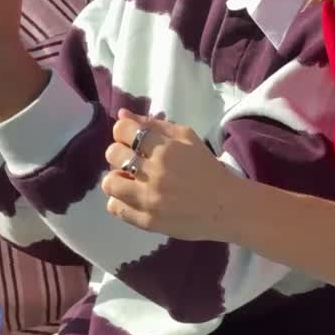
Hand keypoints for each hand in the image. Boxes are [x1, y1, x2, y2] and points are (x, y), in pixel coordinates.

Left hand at [102, 110, 238, 241]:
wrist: (225, 207)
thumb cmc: (207, 169)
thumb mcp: (187, 139)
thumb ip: (155, 125)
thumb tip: (122, 113)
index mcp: (166, 148)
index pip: (123, 130)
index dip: (124, 133)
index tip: (133, 140)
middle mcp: (154, 172)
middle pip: (112, 154)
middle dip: (121, 155)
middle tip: (135, 162)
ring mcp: (148, 199)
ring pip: (109, 182)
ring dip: (119, 179)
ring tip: (133, 183)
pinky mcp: (146, 221)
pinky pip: (114, 208)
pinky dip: (122, 202)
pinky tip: (137, 199)